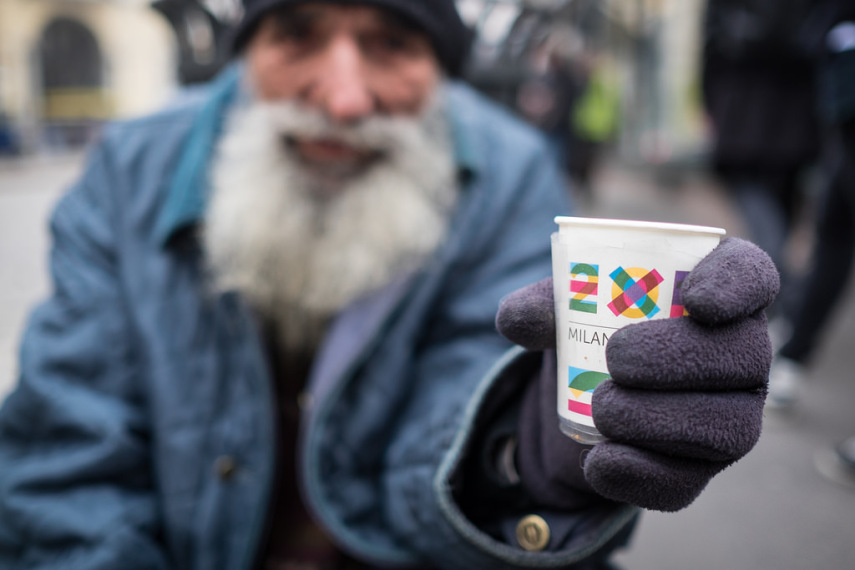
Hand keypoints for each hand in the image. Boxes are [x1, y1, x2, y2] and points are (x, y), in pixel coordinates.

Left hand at [496, 238, 779, 510]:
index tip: (696, 299)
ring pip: (726, 427)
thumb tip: (518, 319)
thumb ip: (542, 303)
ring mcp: (730, 416)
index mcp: (715, 293)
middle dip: (678, 359)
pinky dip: (641, 475)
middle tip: (616, 360)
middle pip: (742, 355)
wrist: (577, 398)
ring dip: (659, 420)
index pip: (752, 276)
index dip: (736, 286)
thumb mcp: (564, 307)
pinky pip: (687, 482)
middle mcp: (739, 354)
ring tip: (601, 410)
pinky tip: (599, 463)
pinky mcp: (699, 469)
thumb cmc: (590, 328)